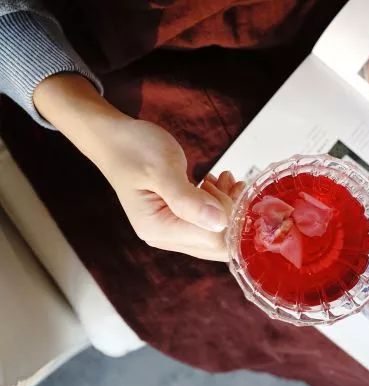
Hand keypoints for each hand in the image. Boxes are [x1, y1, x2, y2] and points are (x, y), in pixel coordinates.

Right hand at [33, 73, 243, 260]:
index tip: (228, 188)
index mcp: (159, 229)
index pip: (212, 239)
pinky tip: (218, 182)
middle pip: (217, 242)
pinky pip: (207, 219)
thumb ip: (189, 200)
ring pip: (215, 231)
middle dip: (232, 214)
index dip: (230, 216)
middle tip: (230, 182)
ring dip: (227, 205)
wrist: (113, 137)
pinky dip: (219, 202)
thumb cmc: (133, 148)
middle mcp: (164, 236)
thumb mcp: (162, 169)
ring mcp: (170, 229)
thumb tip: (219, 223)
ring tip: (224, 178)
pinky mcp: (176, 218)